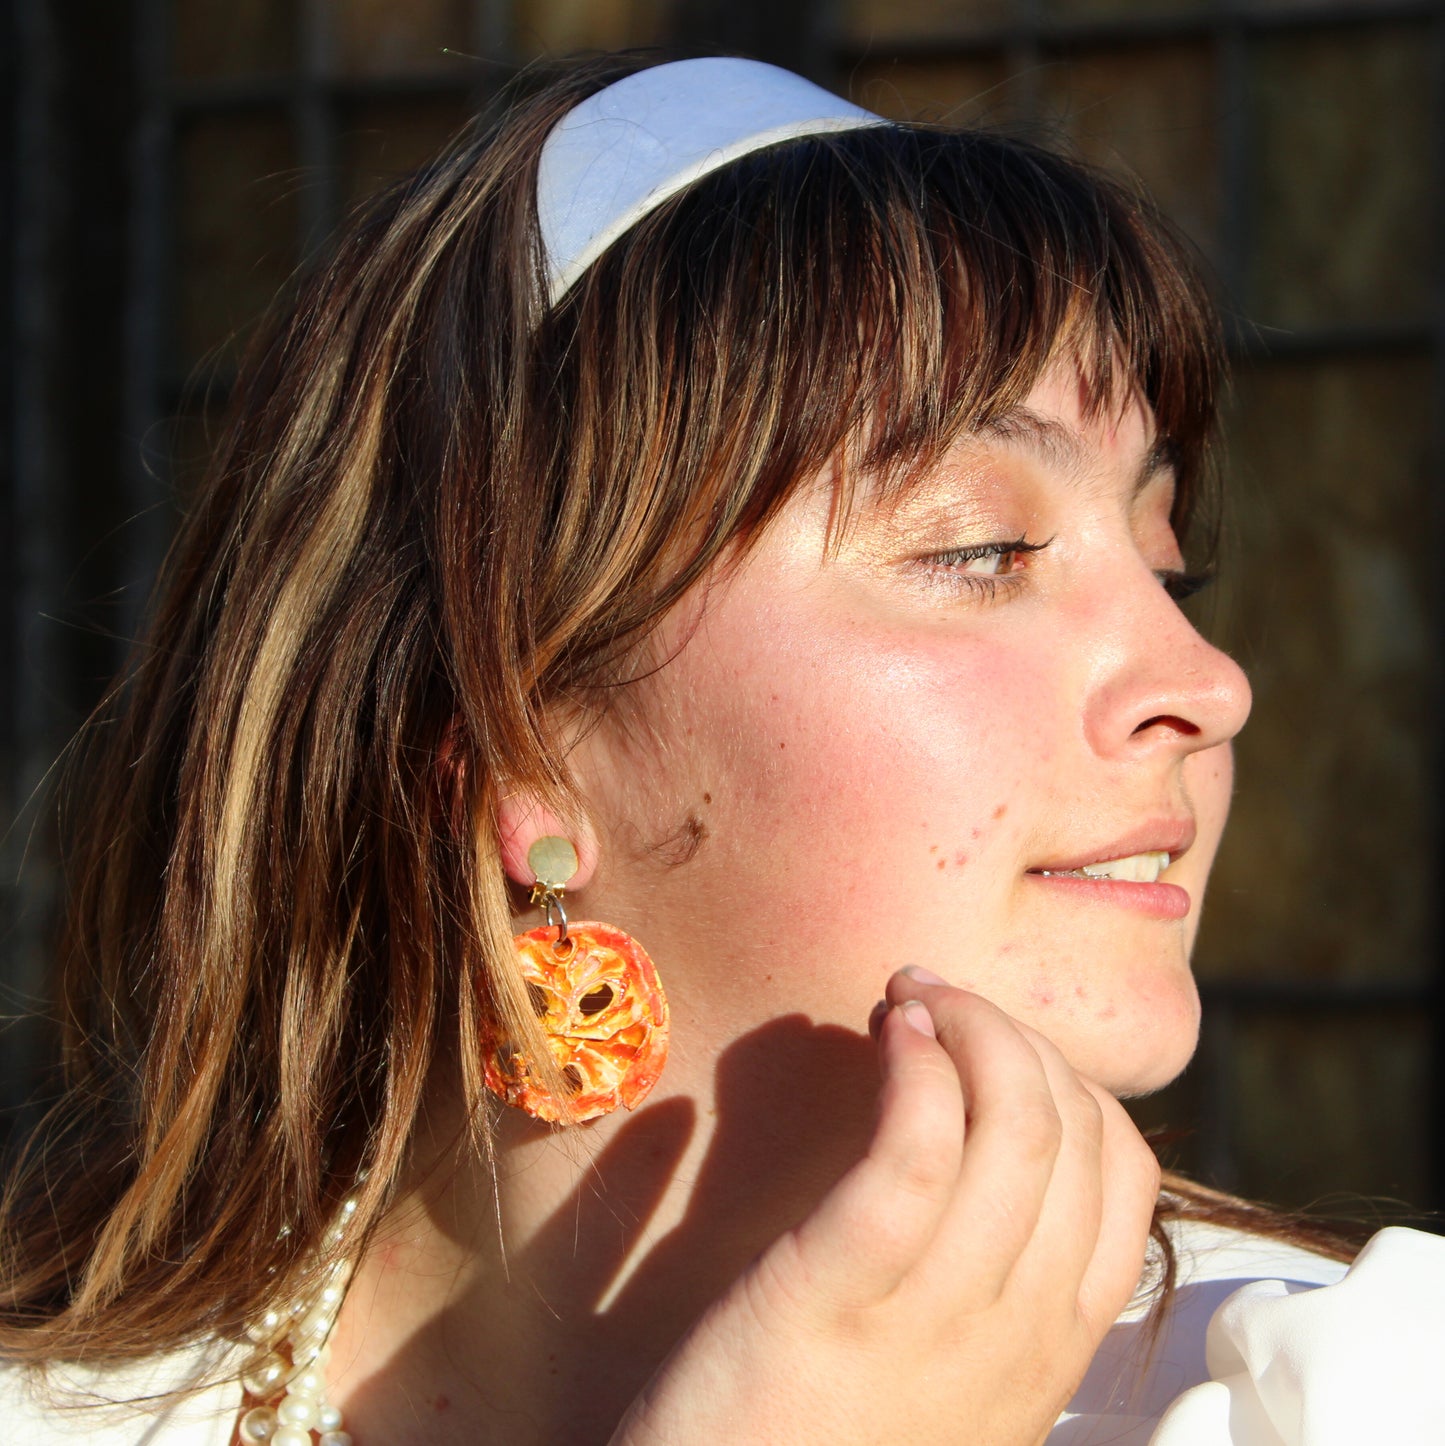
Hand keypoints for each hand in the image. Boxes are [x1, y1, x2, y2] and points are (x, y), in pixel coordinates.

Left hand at [609, 969, 1159, 1445]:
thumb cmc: (814, 1443)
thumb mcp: (940, 1384)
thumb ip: (985, 1291)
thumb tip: (983, 1151)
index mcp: (1050, 1352)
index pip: (1123, 1174)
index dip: (1067, 1079)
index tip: (989, 1047)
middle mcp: (1017, 1335)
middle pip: (1074, 1130)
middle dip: (1011, 1031)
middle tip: (934, 1000)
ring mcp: (936, 1321)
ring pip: (1017, 1123)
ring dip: (967, 1025)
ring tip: (907, 998)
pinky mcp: (838, 1292)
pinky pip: (920, 1149)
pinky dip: (918, 1066)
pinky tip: (887, 1031)